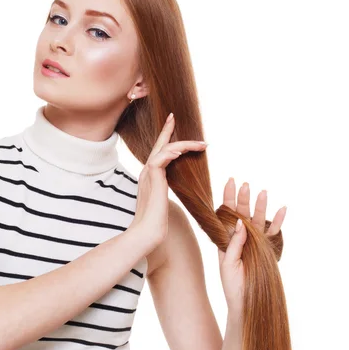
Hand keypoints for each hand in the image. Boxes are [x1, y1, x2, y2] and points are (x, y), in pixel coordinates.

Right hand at [129, 113, 206, 254]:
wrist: (146, 232)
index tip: (171, 124)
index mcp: (150, 177)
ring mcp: (147, 174)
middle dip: (167, 130)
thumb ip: (165, 192)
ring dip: (183, 144)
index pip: (158, 153)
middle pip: (158, 145)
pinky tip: (183, 152)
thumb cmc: (156, 223)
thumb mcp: (163, 203)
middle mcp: (147, 172)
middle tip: (174, 117)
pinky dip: (172, 152)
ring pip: (164, 149)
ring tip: (201, 145)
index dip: (164, 138)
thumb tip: (174, 191)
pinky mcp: (151, 178)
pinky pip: (161, 158)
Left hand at [218, 179, 286, 310]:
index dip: (228, 198)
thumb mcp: (227, 263)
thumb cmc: (232, 285)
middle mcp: (241, 238)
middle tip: (244, 184)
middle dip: (243, 199)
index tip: (230, 181)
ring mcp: (255, 243)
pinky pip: (274, 233)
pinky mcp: (267, 250)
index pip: (226, 215)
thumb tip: (240, 222)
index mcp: (227, 239)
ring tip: (262, 192)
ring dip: (260, 207)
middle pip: (242, 214)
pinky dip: (279, 222)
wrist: (246, 303)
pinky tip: (282, 209)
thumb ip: (234, 243)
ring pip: (258, 221)